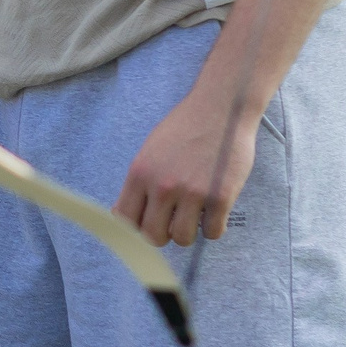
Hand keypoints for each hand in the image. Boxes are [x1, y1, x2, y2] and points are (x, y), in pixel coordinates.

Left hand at [116, 84, 258, 247]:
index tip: (146, 227)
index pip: (125, 220)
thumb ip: (139, 183)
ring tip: (195, 214)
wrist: (222, 108)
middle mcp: (163, 186)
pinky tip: (214, 211)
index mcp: (140, 173)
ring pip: (183, 238)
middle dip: (163, 234)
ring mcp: (192, 193)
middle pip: (153, 236)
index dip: (135, 230)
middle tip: (173, 221)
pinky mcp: (220, 197)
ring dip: (189, 232)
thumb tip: (123, 214)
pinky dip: (214, 227)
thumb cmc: (185, 128)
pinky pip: (212, 232)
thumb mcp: (150, 151)